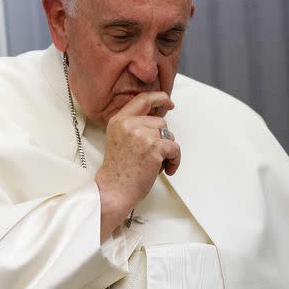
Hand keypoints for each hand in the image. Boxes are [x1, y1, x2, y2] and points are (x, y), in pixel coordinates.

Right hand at [95, 92, 179, 238]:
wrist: (113, 191)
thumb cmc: (118, 171)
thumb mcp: (119, 140)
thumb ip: (134, 126)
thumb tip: (159, 120)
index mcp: (119, 120)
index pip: (142, 99)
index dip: (159, 98)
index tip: (169, 103)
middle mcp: (129, 124)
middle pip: (160, 122)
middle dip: (162, 139)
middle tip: (152, 156)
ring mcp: (141, 135)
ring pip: (169, 135)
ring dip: (167, 151)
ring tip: (155, 164)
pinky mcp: (153, 147)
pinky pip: (175, 148)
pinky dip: (174, 160)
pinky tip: (166, 170)